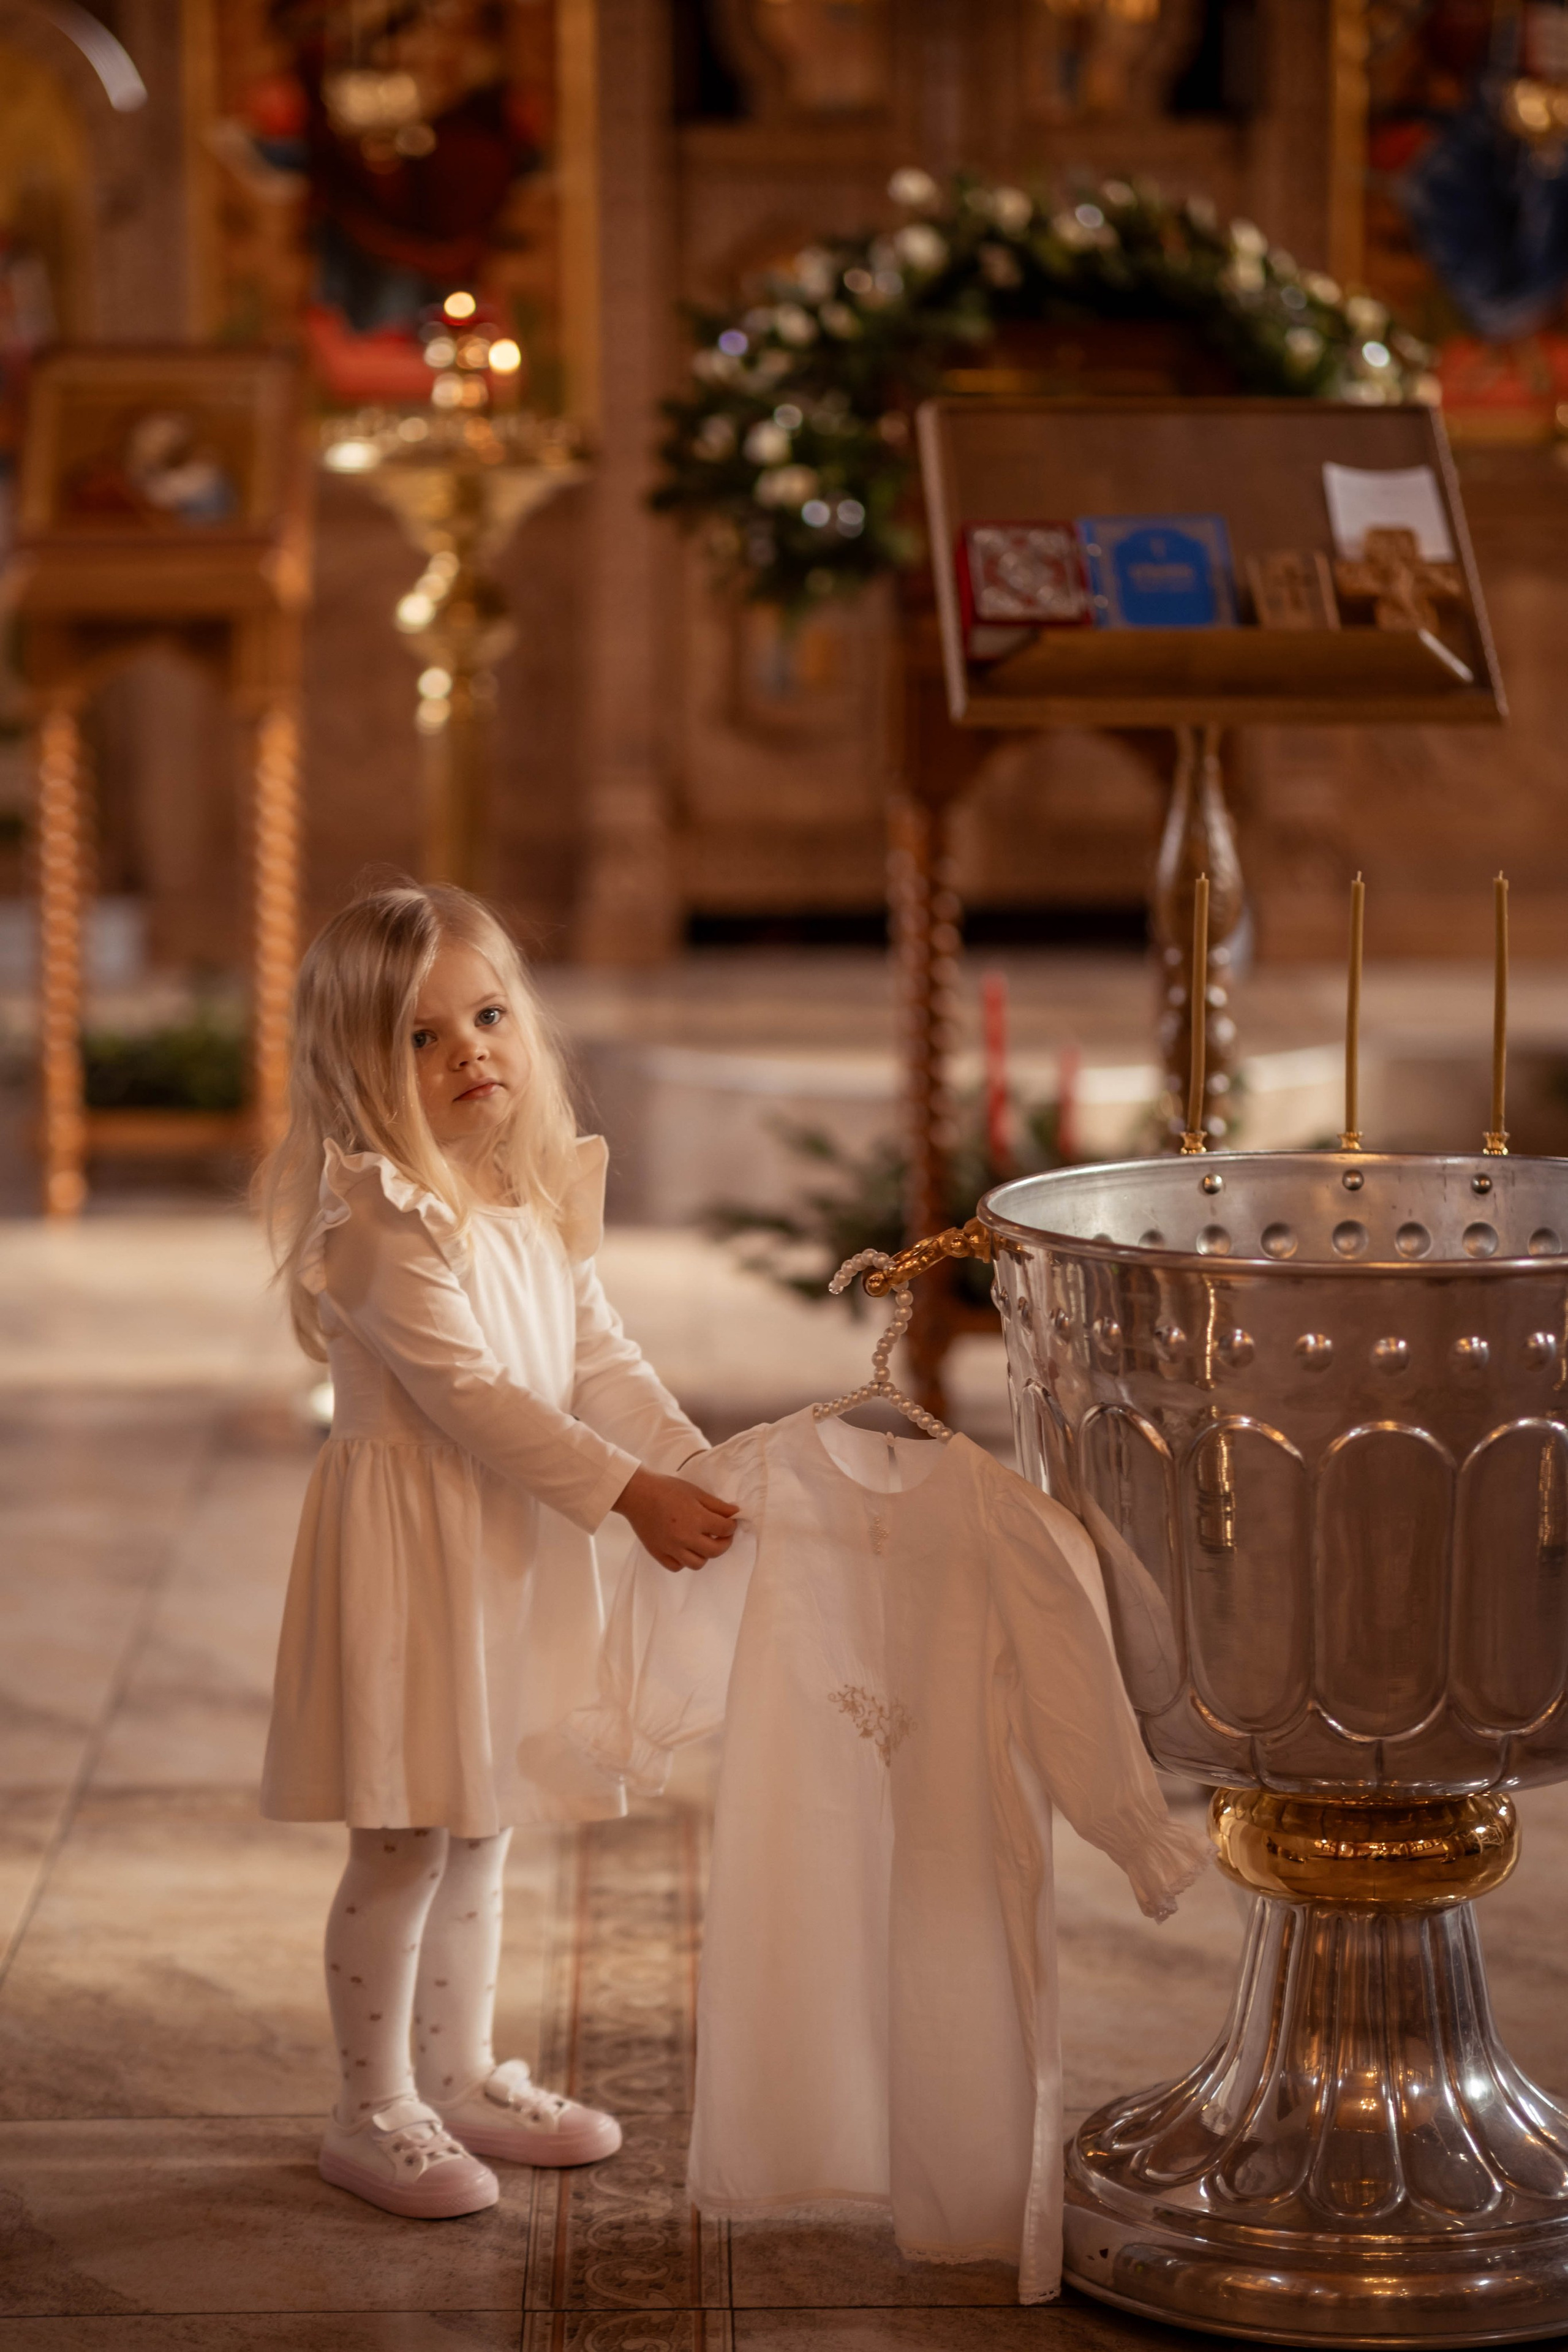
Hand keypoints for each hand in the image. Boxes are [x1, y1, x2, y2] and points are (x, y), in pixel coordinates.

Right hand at [614, 1467, 738, 1572]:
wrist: (637, 1494)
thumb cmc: (667, 1489)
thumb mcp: (695, 1492)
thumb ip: (717, 1505)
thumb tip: (735, 1513)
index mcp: (697, 1519)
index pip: (725, 1529)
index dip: (732, 1525)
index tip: (730, 1522)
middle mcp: (686, 1538)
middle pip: (715, 1551)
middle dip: (724, 1543)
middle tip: (722, 1535)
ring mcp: (672, 1549)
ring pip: (697, 1564)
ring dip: (705, 1554)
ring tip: (702, 1543)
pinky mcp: (658, 1554)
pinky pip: (677, 1567)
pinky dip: (684, 1561)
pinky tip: (684, 1549)